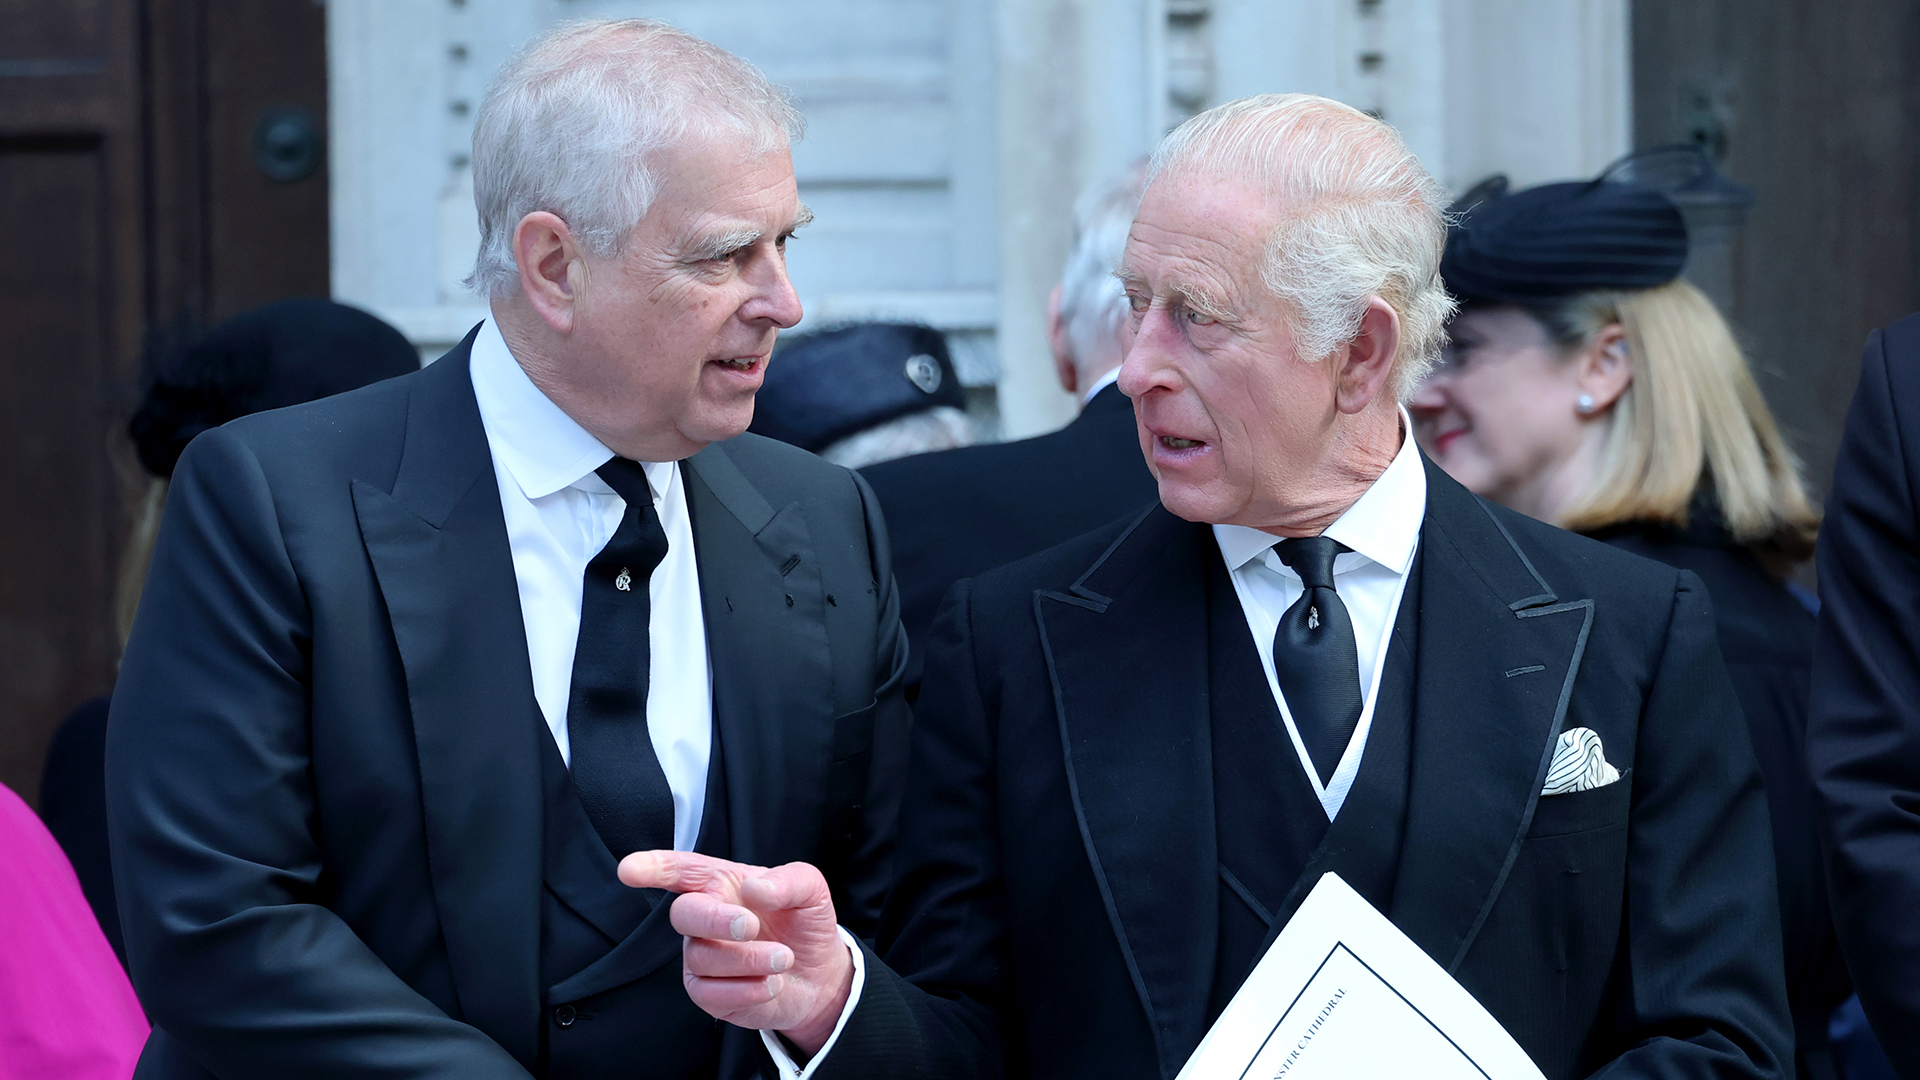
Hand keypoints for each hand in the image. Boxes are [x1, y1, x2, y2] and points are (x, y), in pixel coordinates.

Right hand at [618, 851, 853, 1056]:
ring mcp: (702, 956)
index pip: (681, 871)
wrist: (819, 975)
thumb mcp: (810, 891)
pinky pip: (711, 994)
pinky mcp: (708, 993)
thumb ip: (787, 881)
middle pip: (684, 914)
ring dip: (748, 959)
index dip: (653, 867)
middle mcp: (705, 918)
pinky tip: (771, 984)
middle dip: (715, 920)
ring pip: (702, 957)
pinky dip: (746, 990)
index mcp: (722, 884)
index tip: (629, 869)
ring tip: (783, 958)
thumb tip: (754, 889)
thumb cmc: (804, 924)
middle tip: (750, 926)